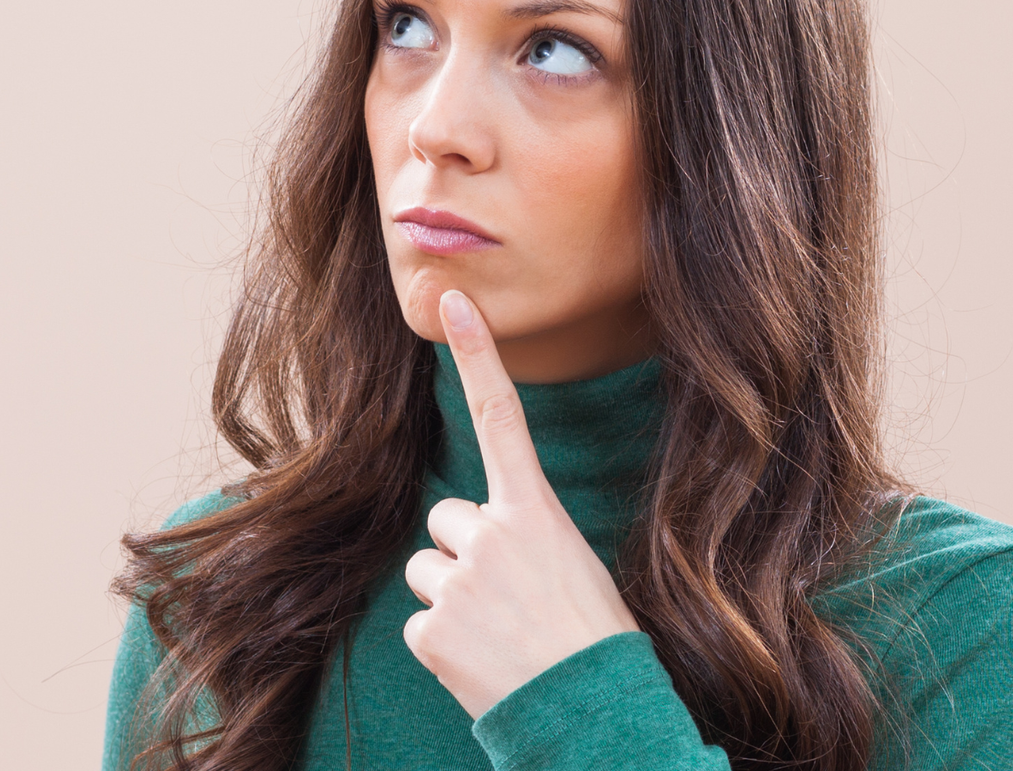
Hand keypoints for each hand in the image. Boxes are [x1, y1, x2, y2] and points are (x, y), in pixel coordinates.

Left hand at [401, 289, 641, 718]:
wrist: (591, 710)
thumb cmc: (592, 638)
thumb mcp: (572, 566)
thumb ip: (521, 538)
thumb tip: (470, 541)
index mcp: (534, 512)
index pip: (502, 416)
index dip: (477, 355)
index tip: (450, 301)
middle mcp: (490, 535)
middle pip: (447, 520)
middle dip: (465, 554)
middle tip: (510, 598)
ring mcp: (456, 581)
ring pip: (427, 570)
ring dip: (451, 597)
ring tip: (498, 631)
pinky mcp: (431, 629)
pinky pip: (419, 623)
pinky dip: (443, 643)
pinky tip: (481, 660)